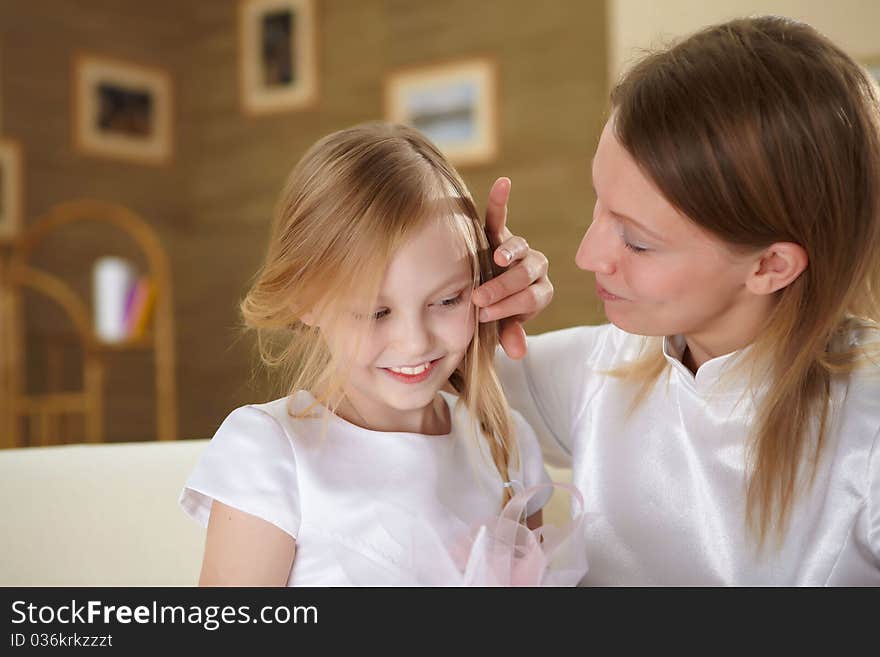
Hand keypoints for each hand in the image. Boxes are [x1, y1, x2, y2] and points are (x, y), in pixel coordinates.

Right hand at [472, 177, 552, 358]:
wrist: (489, 298)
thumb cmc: (496, 316)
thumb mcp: (503, 328)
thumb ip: (510, 335)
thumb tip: (517, 352)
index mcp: (540, 292)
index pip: (532, 298)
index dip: (511, 306)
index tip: (486, 316)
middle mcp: (535, 268)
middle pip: (526, 274)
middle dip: (503, 288)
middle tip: (480, 299)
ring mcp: (518, 249)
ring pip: (517, 247)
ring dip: (508, 252)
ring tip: (496, 258)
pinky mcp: (498, 234)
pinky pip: (498, 217)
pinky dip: (500, 201)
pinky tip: (503, 183)